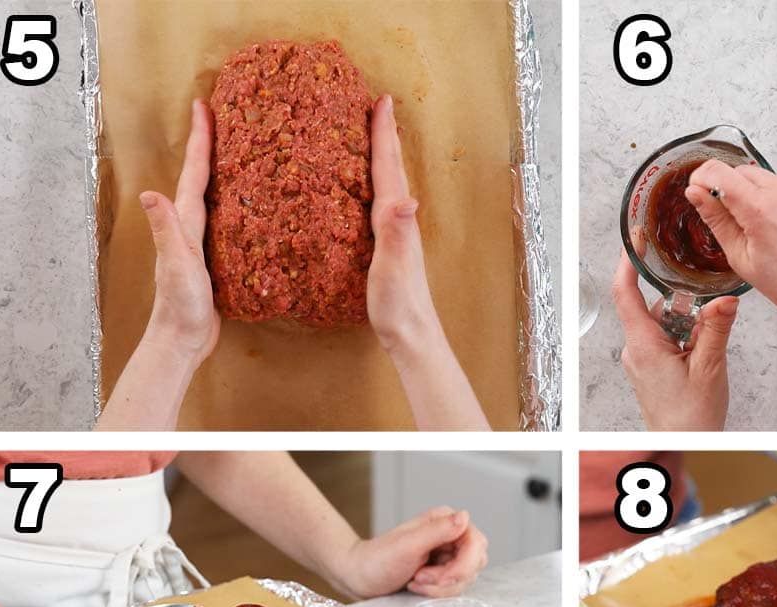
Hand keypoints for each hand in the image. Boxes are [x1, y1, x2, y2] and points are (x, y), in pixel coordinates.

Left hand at [139, 99, 219, 364]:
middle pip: (201, 178)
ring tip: (240, 153)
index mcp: (184, 222)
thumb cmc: (180, 305)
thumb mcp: (177, 265)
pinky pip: (226, 222)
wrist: (182, 339)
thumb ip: (167, 231)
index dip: (199, 140)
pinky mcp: (213, 259)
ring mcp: (200, 243)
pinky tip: (249, 207)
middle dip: (210, 147)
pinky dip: (235, 206)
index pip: (194, 173)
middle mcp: (189, 227)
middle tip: (224, 118)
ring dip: (222, 174)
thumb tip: (151, 194)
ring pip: (214, 198)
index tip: (204, 107)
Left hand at [334, 507, 488, 598]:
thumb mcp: (407, 545)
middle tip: (421, 579)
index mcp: (444, 521)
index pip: (476, 543)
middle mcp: (450, 536)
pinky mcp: (444, 572)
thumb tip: (464, 517)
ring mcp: (449, 555)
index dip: (463, 565)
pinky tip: (417, 586)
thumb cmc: (376, 561)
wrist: (359, 578)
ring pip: (467, 578)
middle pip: (475, 562)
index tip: (438, 577)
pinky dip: (437, 593)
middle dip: (450, 578)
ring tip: (415, 581)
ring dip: (440, 587)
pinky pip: (456, 587)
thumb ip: (437, 530)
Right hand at [363, 95, 488, 430]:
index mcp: (396, 218)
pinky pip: (377, 206)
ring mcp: (396, 236)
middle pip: (392, 170)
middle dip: (384, 137)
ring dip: (381, 159)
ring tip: (371, 139)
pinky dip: (372, 188)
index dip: (384, 135)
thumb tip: (405, 198)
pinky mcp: (388, 250)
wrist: (411, 335)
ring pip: (387, 186)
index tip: (381, 102)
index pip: (389, 168)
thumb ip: (396, 232)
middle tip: (377, 107)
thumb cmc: (399, 304)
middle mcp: (400, 221)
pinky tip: (364, 195)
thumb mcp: (392, 265)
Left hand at [612, 248, 739, 430]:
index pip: (625, 292)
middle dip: (679, 301)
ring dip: (686, 323)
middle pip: (652, 306)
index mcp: (643, 345)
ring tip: (707, 343)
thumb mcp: (710, 368)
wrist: (683, 446)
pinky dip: (683, 337)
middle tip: (704, 307)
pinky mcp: (649, 368)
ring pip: (661, 323)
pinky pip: (663, 339)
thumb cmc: (691, 418)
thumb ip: (715, 329)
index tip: (638, 238)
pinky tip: (701, 351)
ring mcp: (641, 360)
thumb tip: (724, 299)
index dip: (629, 261)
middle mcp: (636, 350)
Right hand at [684, 164, 776, 337]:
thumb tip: (696, 195)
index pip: (719, 172)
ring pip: (767, 179)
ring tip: (771, 233)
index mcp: (762, 211)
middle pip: (742, 173)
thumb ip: (718, 221)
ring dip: (759, 198)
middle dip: (732, 193)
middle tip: (737, 225)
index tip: (699, 187)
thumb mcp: (744, 260)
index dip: (702, 178)